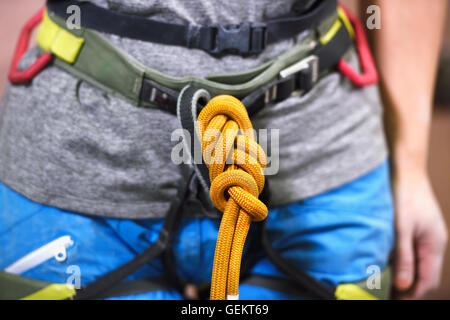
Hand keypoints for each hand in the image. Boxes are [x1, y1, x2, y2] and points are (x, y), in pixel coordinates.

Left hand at [393, 168, 447, 298]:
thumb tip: (404, 286)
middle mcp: (435, 242)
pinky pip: (415, 252)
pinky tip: (389, 263)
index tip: (395, 300)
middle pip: (426, 275)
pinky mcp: (419, 229)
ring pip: (420, 264)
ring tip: (388, 284)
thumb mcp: (401, 229)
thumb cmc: (404, 196)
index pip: (427, 280)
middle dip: (410, 288)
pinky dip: (404, 261)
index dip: (412, 294)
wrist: (406, 170)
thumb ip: (404, 257)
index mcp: (434, 245)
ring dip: (407, 275)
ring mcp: (428, 235)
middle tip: (389, 296)